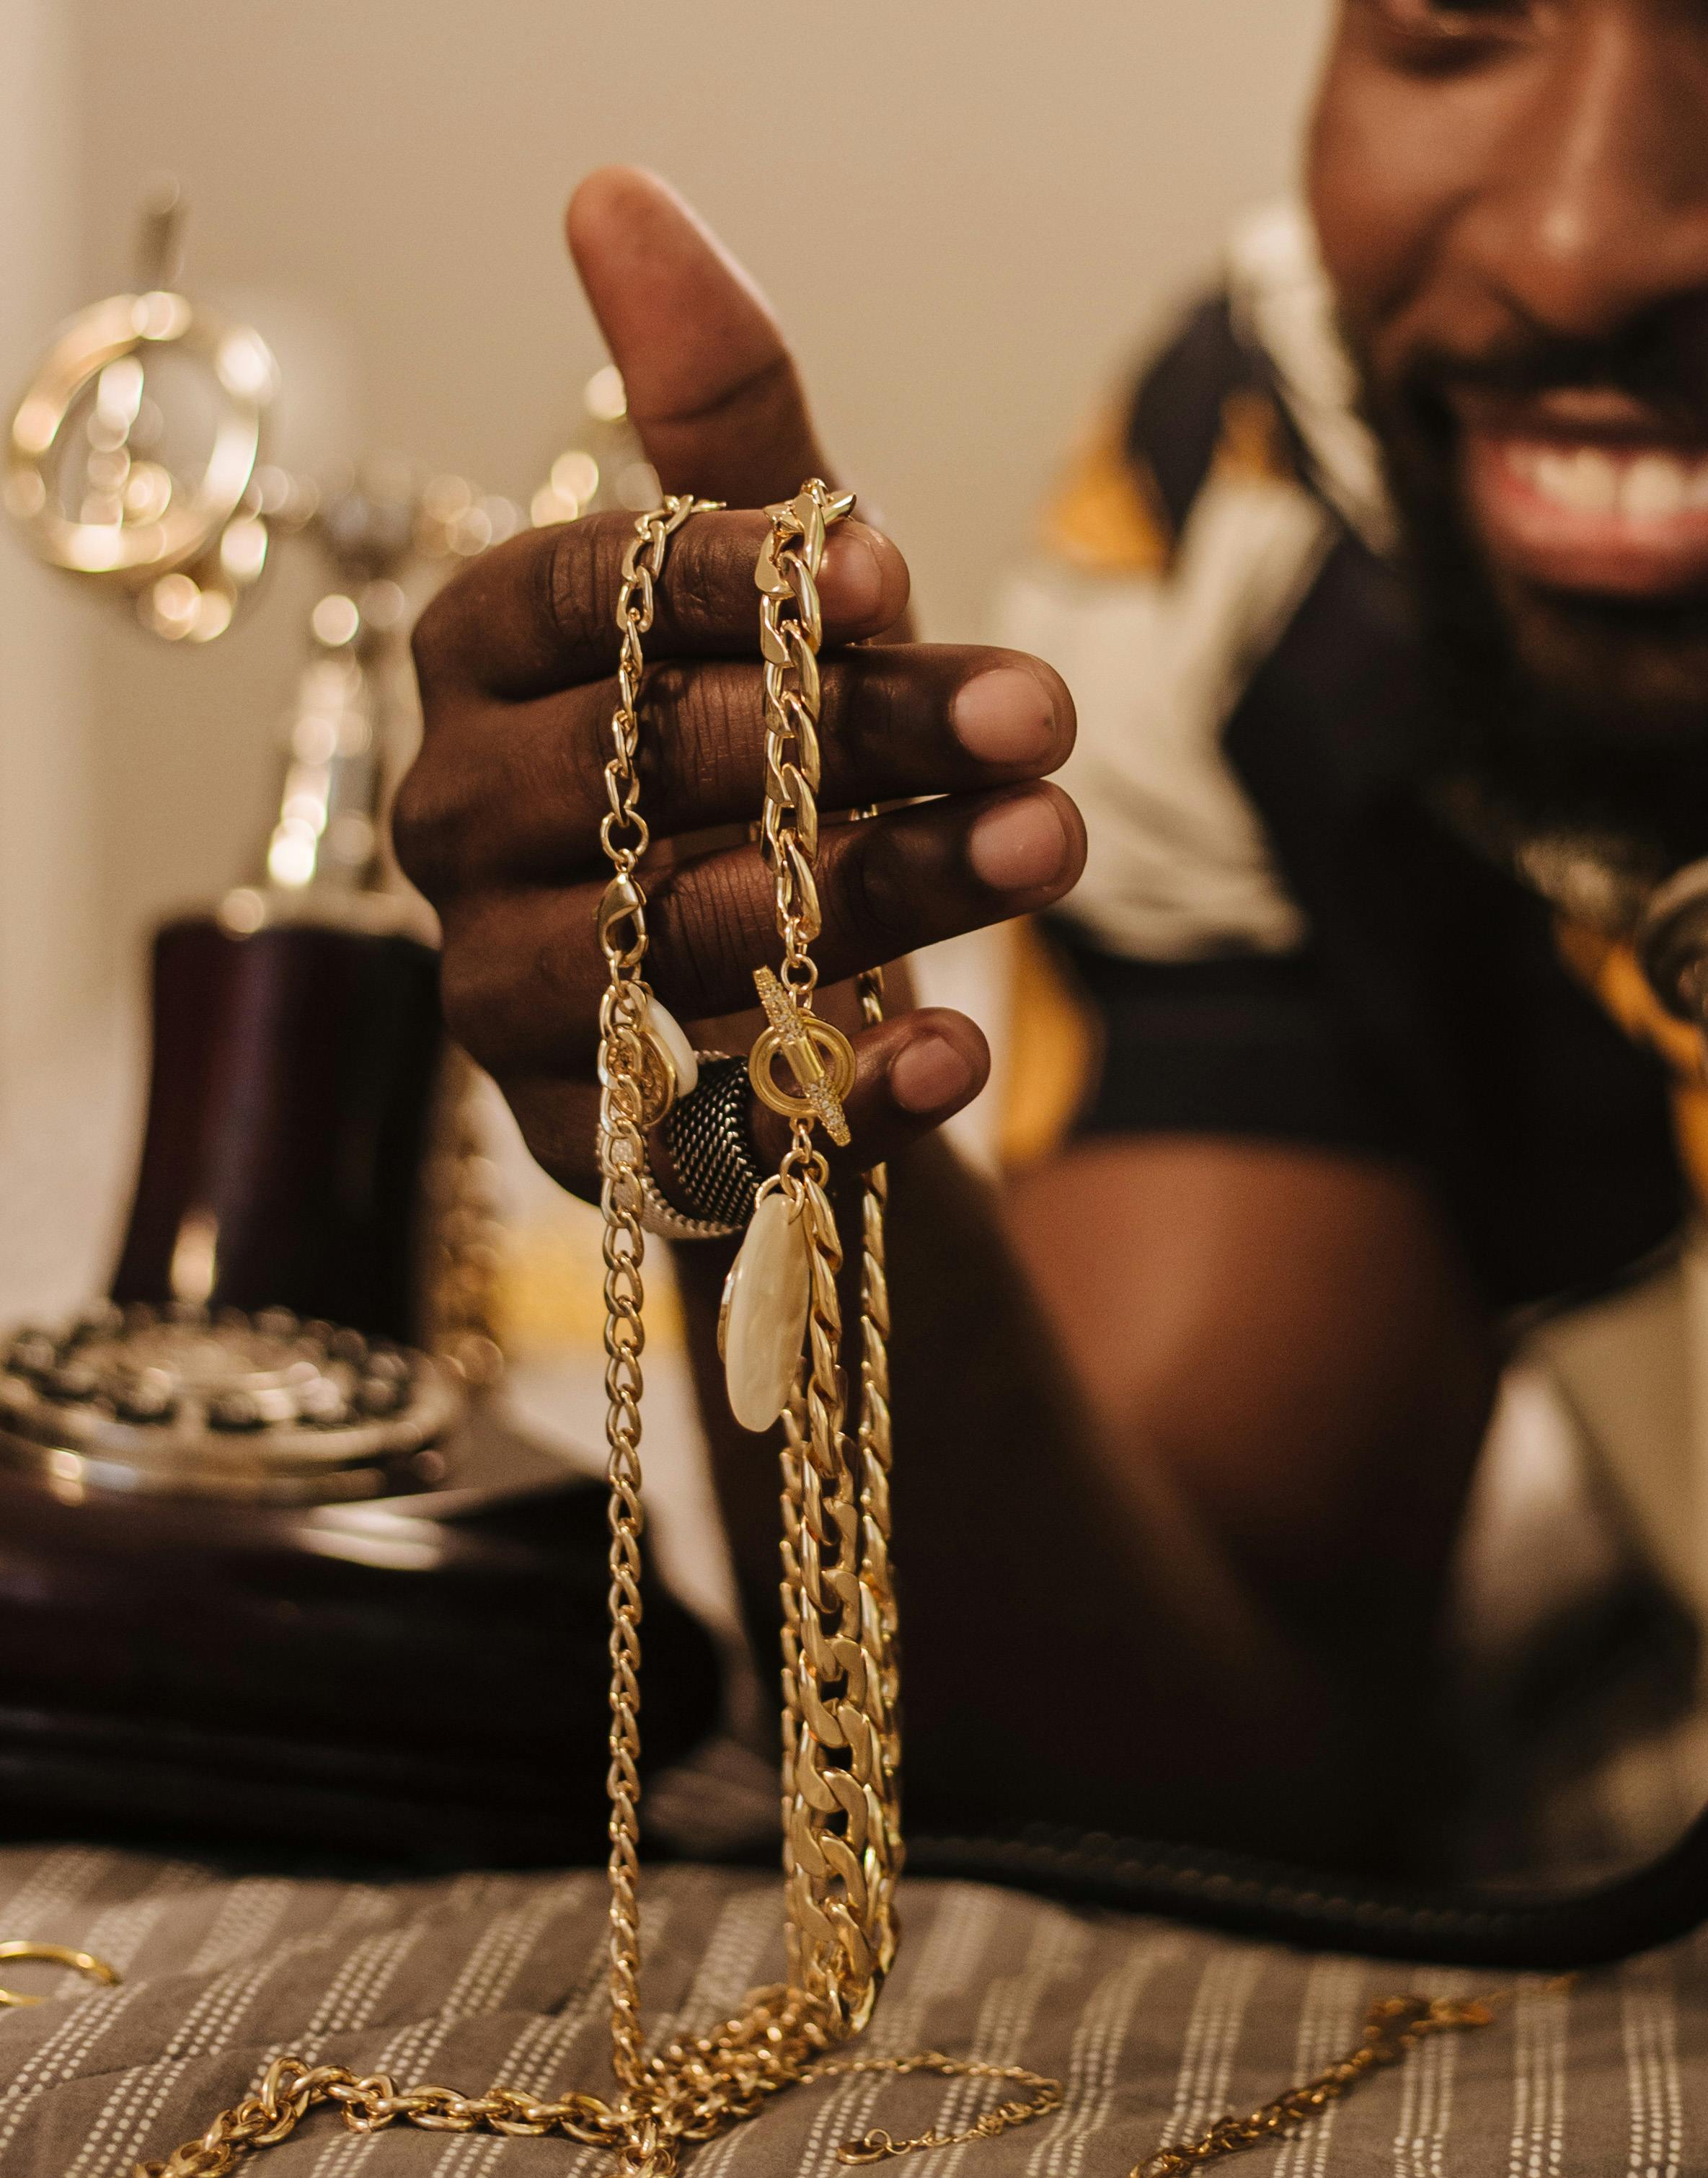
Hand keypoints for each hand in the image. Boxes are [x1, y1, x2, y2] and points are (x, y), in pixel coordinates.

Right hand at [393, 166, 1084, 1202]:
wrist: (780, 991)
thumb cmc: (764, 752)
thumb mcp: (764, 587)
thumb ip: (711, 420)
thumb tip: (614, 191)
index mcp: (483, 662)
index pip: (571, 597)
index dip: (728, 583)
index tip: (897, 574)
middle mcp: (459, 821)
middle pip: (628, 767)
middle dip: (841, 737)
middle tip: (1034, 719)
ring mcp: (506, 988)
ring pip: (661, 939)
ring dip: (868, 895)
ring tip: (1042, 849)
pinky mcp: (580, 1138)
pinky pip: (694, 1130)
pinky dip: (835, 1092)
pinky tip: (957, 1050)